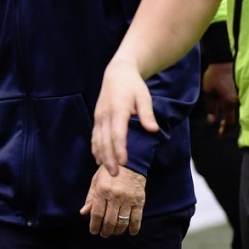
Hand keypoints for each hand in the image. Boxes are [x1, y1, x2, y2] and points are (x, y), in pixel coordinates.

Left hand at [79, 165, 146, 237]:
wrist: (130, 161)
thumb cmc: (110, 172)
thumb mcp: (96, 181)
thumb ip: (91, 197)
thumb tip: (83, 213)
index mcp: (102, 190)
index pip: (97, 213)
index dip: (94, 225)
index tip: (94, 231)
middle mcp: (115, 196)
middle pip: (109, 220)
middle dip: (105, 230)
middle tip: (104, 234)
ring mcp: (128, 199)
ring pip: (122, 222)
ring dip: (117, 231)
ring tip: (114, 232)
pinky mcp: (139, 200)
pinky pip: (137, 218)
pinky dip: (134, 228)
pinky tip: (131, 232)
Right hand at [91, 59, 156, 176]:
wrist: (117, 73)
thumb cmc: (133, 86)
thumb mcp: (144, 96)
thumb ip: (147, 114)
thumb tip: (153, 130)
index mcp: (118, 110)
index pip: (118, 133)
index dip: (120, 149)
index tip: (124, 162)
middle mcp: (105, 115)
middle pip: (105, 140)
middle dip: (109, 158)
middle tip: (115, 175)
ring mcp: (99, 117)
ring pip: (97, 140)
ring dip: (102, 156)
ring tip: (108, 171)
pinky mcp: (97, 118)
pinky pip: (95, 136)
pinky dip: (96, 148)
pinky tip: (99, 159)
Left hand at [202, 62, 237, 136]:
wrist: (224, 61)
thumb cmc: (214, 76)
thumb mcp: (208, 92)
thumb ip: (211, 107)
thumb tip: (212, 121)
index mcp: (230, 102)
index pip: (230, 121)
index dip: (225, 129)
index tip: (220, 135)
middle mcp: (239, 101)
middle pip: (237, 119)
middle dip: (229, 126)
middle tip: (222, 131)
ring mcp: (243, 96)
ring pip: (241, 113)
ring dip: (233, 119)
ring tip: (225, 123)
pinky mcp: (243, 91)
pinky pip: (242, 105)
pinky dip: (237, 112)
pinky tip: (231, 113)